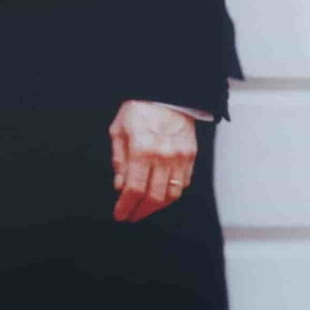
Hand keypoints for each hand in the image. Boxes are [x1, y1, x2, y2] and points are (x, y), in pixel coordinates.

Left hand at [109, 100, 197, 222]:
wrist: (166, 93)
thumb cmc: (139, 110)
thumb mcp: (118, 131)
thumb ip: (119, 161)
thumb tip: (120, 187)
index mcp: (142, 149)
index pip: (134, 189)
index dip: (126, 206)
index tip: (120, 214)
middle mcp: (163, 156)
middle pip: (154, 197)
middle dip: (140, 211)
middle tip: (131, 215)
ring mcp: (180, 157)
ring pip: (171, 195)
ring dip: (157, 207)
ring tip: (145, 209)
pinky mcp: (191, 156)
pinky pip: (183, 184)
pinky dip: (171, 195)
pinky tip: (160, 196)